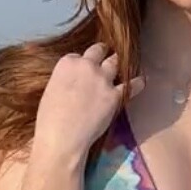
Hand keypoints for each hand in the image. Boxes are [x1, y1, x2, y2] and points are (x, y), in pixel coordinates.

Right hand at [33, 44, 144, 161]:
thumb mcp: (51, 91)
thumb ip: (65, 81)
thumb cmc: (49, 119)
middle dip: (102, 53)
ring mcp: (103, 80)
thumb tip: (72, 85)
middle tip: (106, 56)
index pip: (78, 56)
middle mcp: (86, 66)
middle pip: (98, 51)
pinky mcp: (115, 96)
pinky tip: (140, 81)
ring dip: (117, 64)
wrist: (63, 138)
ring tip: (121, 65)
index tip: (83, 70)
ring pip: (115, 63)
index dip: (81, 63)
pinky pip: (131, 85)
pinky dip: (137, 83)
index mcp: (67, 63)